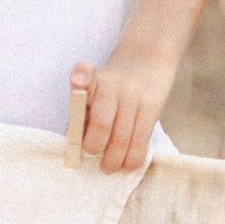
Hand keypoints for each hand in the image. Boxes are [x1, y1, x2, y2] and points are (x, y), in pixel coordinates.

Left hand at [71, 53, 171, 174]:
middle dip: (94, 148)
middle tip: (92, 159)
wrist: (149, 55)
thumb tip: (72, 140)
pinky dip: (133, 157)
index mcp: (95, 77)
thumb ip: (83, 109)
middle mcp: (114, 84)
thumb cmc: (114, 81)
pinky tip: (128, 164)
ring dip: (113, 160)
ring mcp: (134, 95)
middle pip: (101, 122)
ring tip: (109, 168)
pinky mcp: (152, 105)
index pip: (84, 74)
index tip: (79, 80)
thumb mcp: (96, 85)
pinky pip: (141, 139)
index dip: (81, 77)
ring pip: (122, 137)